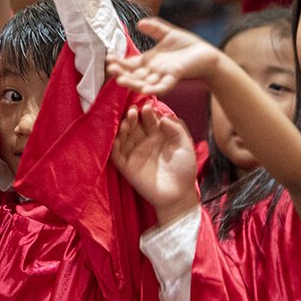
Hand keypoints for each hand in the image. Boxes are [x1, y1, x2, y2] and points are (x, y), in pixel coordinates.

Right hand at [106, 18, 225, 94]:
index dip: (119, 62)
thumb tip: (139, 23)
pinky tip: (144, 89)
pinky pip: (162, 86)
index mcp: (149, 61)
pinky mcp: (175, 78)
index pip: (130, 64)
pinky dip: (153, 89)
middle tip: (110, 70)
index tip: (108, 59)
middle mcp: (153, 71)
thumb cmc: (188, 45)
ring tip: (120, 81)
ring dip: (132, 83)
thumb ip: (154, 29)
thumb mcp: (168, 34)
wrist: (207, 54)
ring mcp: (163, 76)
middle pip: (133, 75)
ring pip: (144, 83)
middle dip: (122, 73)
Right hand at [111, 104, 199, 221]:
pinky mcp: (126, 165)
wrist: (178, 194)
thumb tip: (163, 117)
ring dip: (124, 126)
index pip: (149, 119)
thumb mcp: (185, 146)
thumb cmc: (184, 169)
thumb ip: (177, 130)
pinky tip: (118, 134)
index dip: (147, 112)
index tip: (148, 106)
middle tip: (133, 110)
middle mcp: (144, 141)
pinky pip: (116, 152)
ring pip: (124, 135)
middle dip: (133, 116)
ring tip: (128, 119)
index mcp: (158, 134)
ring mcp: (134, 152)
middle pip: (134, 124)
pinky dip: (114, 143)